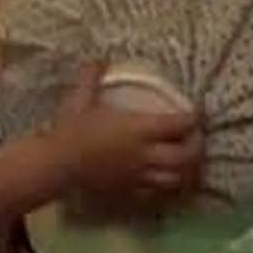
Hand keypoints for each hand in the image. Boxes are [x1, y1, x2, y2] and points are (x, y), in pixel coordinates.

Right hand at [49, 65, 203, 219]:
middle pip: (187, 155)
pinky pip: (159, 194)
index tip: (197, 112)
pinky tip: (170, 182)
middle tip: (197, 138)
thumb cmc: (68, 131)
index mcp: (138, 129)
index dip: (194, 118)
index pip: (180, 124)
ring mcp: (139, 176)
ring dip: (189, 170)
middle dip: (198, 147)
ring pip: (177, 178)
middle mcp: (144, 154)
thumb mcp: (80, 100)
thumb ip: (92, 78)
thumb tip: (99, 58)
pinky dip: (170, 188)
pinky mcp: (130, 192)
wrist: (54, 166)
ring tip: (190, 162)